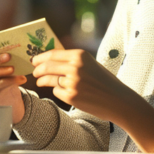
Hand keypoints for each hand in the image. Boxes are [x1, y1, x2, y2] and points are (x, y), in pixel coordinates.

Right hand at [0, 51, 26, 122]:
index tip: (6, 47)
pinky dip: (8, 81)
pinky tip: (21, 79)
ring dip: (1, 71)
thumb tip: (21, 52)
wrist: (4, 93)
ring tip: (13, 69)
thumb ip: (10, 59)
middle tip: (9, 56)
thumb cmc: (6, 75)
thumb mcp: (8, 65)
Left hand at [33, 49, 153, 152]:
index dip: (40, 57)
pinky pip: (56, 91)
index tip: (34, 60)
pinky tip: (62, 92)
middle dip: (38, 69)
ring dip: (42, 81)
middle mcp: (75, 67)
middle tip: (34, 72)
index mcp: (80, 55)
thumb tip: (51, 60)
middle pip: (47, 66)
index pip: (53, 54)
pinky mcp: (71, 96)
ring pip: (49, 80)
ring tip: (40, 82)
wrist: (118, 100)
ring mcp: (72, 82)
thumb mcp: (90, 64)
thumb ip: (73, 61)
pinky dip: (57, 91)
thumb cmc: (105, 82)